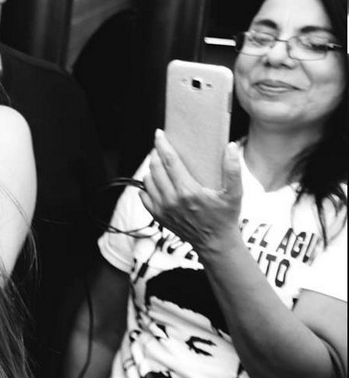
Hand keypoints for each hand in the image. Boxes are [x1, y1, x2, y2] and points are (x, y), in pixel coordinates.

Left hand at [142, 132, 242, 254]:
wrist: (214, 243)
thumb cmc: (225, 217)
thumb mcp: (235, 194)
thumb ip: (233, 169)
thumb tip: (230, 147)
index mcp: (188, 191)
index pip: (169, 161)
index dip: (162, 145)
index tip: (159, 134)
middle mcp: (171, 199)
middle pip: (155, 168)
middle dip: (156, 154)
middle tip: (162, 148)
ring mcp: (162, 209)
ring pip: (147, 181)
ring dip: (152, 169)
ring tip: (161, 165)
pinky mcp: (157, 216)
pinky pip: (144, 195)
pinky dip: (147, 186)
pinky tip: (158, 182)